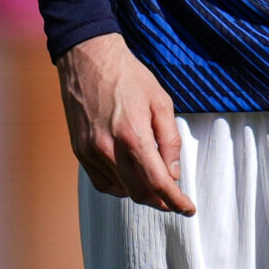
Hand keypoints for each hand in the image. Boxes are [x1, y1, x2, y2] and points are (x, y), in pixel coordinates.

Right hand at [58, 33, 195, 215]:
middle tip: (175, 200)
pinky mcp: (79, 152)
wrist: (89, 60)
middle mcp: (109, 150)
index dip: (176, 201)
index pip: (159, 183)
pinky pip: (102, 182)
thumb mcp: (161, 102)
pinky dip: (120, 187)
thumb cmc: (129, 77)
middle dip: (161, 201)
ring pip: (121, 190)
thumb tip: (173, 173)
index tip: (188, 208)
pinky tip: (131, 178)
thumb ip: (170, 140)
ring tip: (154, 184)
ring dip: (141, 194)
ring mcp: (91, 153)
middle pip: (140, 193)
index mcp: (133, 136)